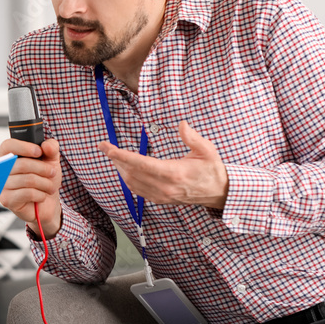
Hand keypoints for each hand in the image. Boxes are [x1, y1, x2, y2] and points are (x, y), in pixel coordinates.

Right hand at [0, 137, 62, 238]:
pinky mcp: (7, 200)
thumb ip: (51, 148)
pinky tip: (41, 196)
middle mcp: (2, 170)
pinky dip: (40, 195)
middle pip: (22, 164)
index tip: (39, 151)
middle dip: (43, 169)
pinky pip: (27, 193)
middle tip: (52, 173)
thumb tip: (46, 145)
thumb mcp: (51, 160)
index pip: (8, 146)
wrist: (47, 203)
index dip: (23, 147)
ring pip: (27, 180)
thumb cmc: (44, 179)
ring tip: (49, 186)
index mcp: (9, 156)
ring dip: (45, 183)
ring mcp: (3, 186)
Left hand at [99, 121, 228, 208]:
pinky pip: (138, 191)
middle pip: (131, 173)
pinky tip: (124, 170)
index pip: (141, 163)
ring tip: (113, 156)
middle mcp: (165, 186)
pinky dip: (127, 180)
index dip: (121, 155)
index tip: (107, 147)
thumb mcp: (207, 150)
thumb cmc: (212, 169)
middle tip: (105, 147)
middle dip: (116, 159)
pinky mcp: (161, 199)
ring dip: (120, 169)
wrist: (218, 192)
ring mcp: (162, 195)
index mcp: (174, 172)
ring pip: (132, 183)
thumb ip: (193, 137)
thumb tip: (182, 124)